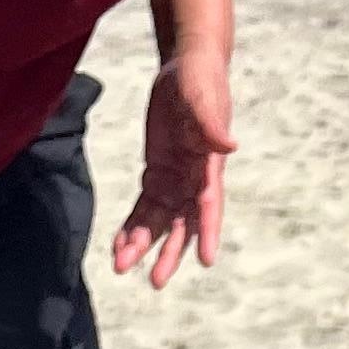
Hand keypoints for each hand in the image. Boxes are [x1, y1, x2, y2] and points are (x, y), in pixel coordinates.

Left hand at [112, 48, 234, 288]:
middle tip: (155, 281)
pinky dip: (132, 227)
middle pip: (182, 225)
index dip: (206, 232)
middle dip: (168, 253)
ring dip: (142, 245)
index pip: (209, 205)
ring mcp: (175, 180)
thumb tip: (230, 146)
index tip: (205, 260)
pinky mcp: (157, 174)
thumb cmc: (200, 79)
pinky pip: (143, 208)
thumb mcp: (203, 97)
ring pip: (159, 222)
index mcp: (209, 165)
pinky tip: (119, 246)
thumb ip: (211, 124)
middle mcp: (193, 180)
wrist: (186, 67)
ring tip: (121, 267)